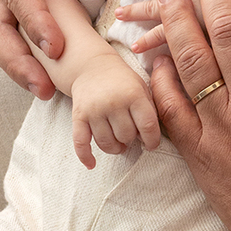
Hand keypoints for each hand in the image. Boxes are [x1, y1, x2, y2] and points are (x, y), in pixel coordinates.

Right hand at [70, 52, 159, 168]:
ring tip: (119, 144)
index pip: (148, 126)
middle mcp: (113, 102)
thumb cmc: (122, 81)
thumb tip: (150, 139)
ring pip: (107, 143)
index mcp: (134, 94)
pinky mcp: (78, 116)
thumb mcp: (142, 88)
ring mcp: (94, 110)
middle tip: (130, 135)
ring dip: (115, 148)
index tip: (151, 145)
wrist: (92, 66)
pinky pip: (80, 142)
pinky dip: (85, 156)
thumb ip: (150, 110)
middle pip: (126, 136)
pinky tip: (92, 164)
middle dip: (131, 140)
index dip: (152, 141)